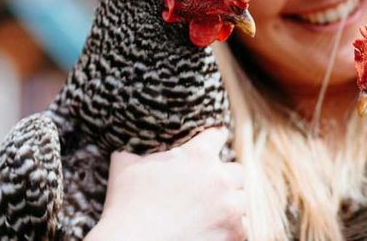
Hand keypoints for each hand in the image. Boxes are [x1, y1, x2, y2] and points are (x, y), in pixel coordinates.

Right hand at [86, 128, 245, 240]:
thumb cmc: (125, 206)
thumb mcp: (125, 167)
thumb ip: (134, 150)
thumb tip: (127, 143)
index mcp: (197, 155)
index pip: (217, 135)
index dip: (215, 138)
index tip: (217, 140)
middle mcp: (219, 178)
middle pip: (236, 171)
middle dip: (225, 178)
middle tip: (210, 187)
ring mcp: (229, 206)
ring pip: (241, 199)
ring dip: (230, 204)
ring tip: (213, 211)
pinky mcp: (233, 233)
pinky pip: (242, 227)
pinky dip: (230, 229)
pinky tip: (214, 230)